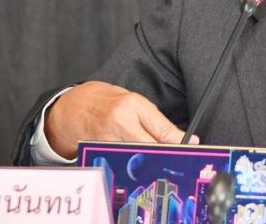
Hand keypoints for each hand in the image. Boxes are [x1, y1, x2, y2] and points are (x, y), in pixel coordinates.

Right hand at [44, 81, 198, 159]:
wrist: (74, 107)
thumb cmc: (107, 101)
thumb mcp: (135, 102)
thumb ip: (156, 120)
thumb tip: (180, 137)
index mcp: (131, 105)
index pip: (161, 128)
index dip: (178, 140)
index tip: (192, 145)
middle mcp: (119, 123)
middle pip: (150, 146)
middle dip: (164, 153)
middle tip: (175, 157)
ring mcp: (107, 140)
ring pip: (136, 157)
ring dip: (148, 161)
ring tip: (155, 159)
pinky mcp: (99, 153)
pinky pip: (121, 162)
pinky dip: (131, 163)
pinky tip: (135, 162)